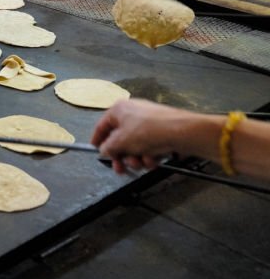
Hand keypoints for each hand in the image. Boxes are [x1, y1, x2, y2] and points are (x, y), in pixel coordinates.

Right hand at [91, 99, 208, 174]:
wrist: (182, 132)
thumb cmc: (146, 132)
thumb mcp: (120, 142)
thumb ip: (108, 148)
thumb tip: (104, 151)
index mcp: (119, 109)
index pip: (102, 126)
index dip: (97, 140)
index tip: (95, 152)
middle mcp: (132, 113)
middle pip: (119, 139)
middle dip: (121, 156)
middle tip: (120, 169)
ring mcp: (148, 122)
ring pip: (134, 146)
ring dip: (136, 158)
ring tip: (142, 163)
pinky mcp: (161, 131)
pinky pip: (148, 146)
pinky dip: (149, 156)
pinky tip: (154, 160)